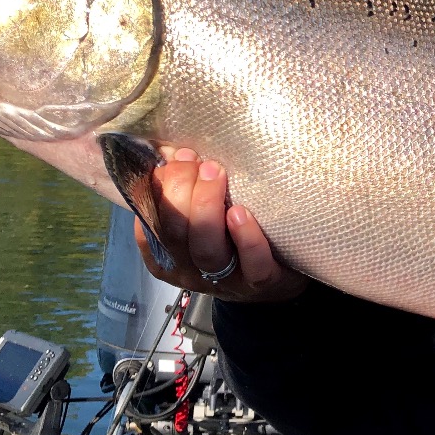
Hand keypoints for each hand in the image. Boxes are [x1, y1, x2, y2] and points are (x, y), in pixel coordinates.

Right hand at [133, 148, 308, 302]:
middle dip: (179, 190)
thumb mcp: (203, 220)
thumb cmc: (235, 242)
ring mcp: (227, 280)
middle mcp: (193, 271)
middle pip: (175, 234)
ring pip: (206, 250)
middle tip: (196, 161)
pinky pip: (252, 266)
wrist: (281, 279)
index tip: (170, 158)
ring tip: (214, 173)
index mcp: (172, 256)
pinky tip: (241, 213)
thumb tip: (172, 152)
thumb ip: (186, 196)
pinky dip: (245, 238)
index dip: (155, 190)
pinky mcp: (262, 281)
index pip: (152, 225)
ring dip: (206, 207)